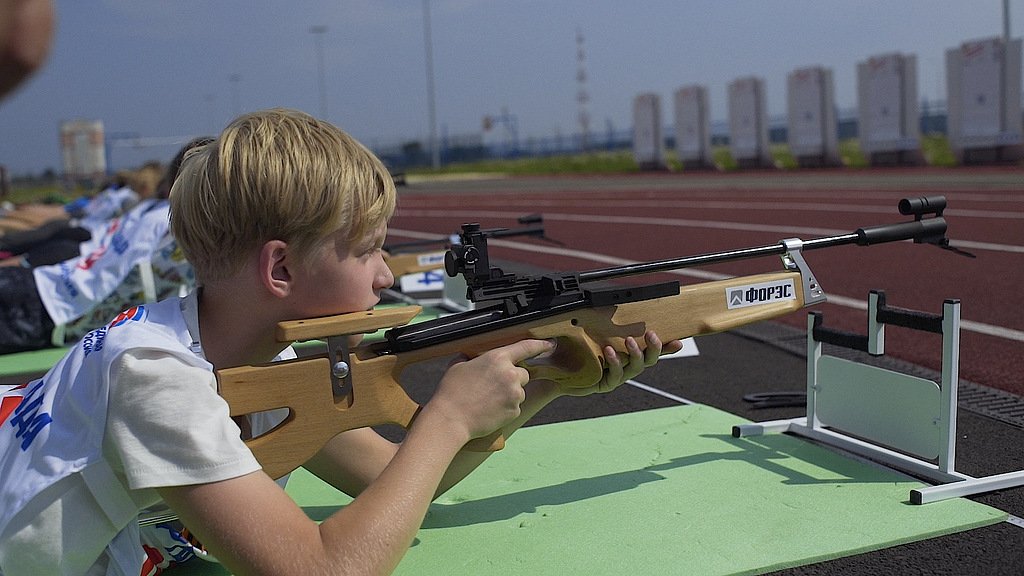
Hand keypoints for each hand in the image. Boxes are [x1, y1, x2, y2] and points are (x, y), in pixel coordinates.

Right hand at [426, 339, 555, 440]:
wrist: (450, 419)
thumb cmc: (451, 392)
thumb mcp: (458, 365)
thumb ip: (471, 358)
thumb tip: (471, 357)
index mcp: (497, 358)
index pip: (526, 347)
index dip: (540, 345)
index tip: (550, 344)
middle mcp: (510, 374)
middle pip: (524, 373)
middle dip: (513, 378)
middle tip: (494, 386)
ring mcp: (514, 394)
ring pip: (519, 391)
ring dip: (509, 394)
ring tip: (487, 400)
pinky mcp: (514, 410)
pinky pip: (515, 406)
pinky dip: (506, 408)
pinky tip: (489, 409)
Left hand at [557, 330, 682, 396]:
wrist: (560, 371)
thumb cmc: (578, 350)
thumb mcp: (594, 334)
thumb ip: (607, 325)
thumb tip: (614, 302)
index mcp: (629, 355)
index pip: (652, 351)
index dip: (667, 348)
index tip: (679, 342)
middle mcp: (627, 367)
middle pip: (649, 360)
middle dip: (654, 348)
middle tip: (652, 335)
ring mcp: (618, 377)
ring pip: (635, 368)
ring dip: (635, 353)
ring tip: (629, 341)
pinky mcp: (606, 384)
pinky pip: (616, 375)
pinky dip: (615, 362)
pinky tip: (609, 352)